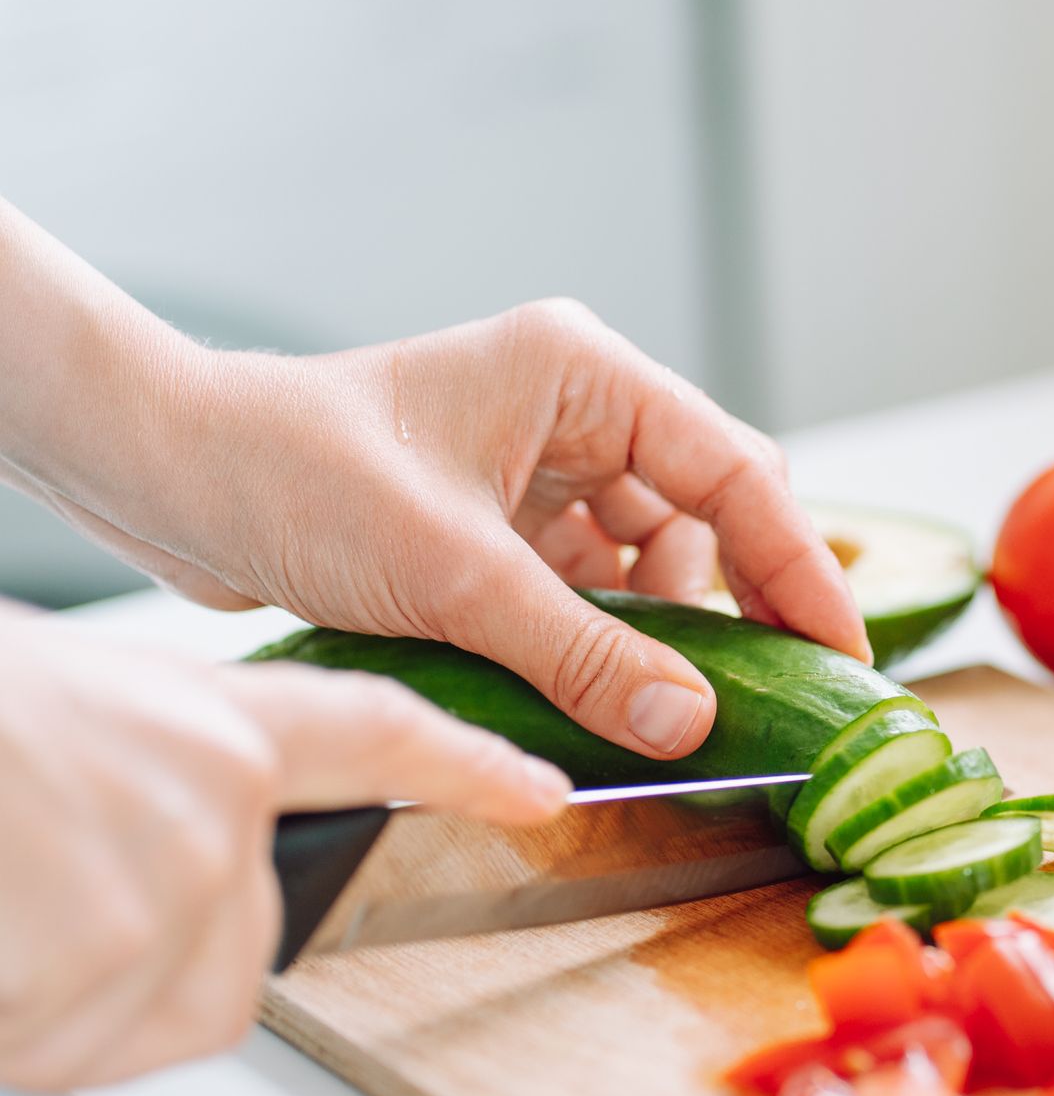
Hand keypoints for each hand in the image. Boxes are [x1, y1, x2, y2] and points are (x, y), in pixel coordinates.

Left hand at [0, 200, 867, 762]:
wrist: (168, 478)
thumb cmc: (292, 473)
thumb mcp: (454, 575)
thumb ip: (583, 651)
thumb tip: (691, 722)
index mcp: (584, 373)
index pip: (736, 472)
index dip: (801, 568)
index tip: (844, 653)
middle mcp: (578, 411)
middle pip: (711, 515)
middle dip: (742, 605)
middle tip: (780, 696)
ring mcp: (542, 469)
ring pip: (655, 562)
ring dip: (665, 635)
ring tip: (669, 705)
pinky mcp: (508, 523)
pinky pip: (595, 590)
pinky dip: (608, 643)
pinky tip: (611, 692)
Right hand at [0, 617, 570, 1093]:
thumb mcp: (58, 712)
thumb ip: (147, 778)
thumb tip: (149, 843)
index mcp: (202, 723)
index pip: (377, 738)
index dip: (464, 769)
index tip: (541, 787)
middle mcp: (213, 804)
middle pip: (239, 949)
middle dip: (145, 958)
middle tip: (35, 893)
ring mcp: (165, 888)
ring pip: (143, 1007)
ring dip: (53, 992)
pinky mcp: (101, 965)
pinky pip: (66, 1045)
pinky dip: (13, 1022)